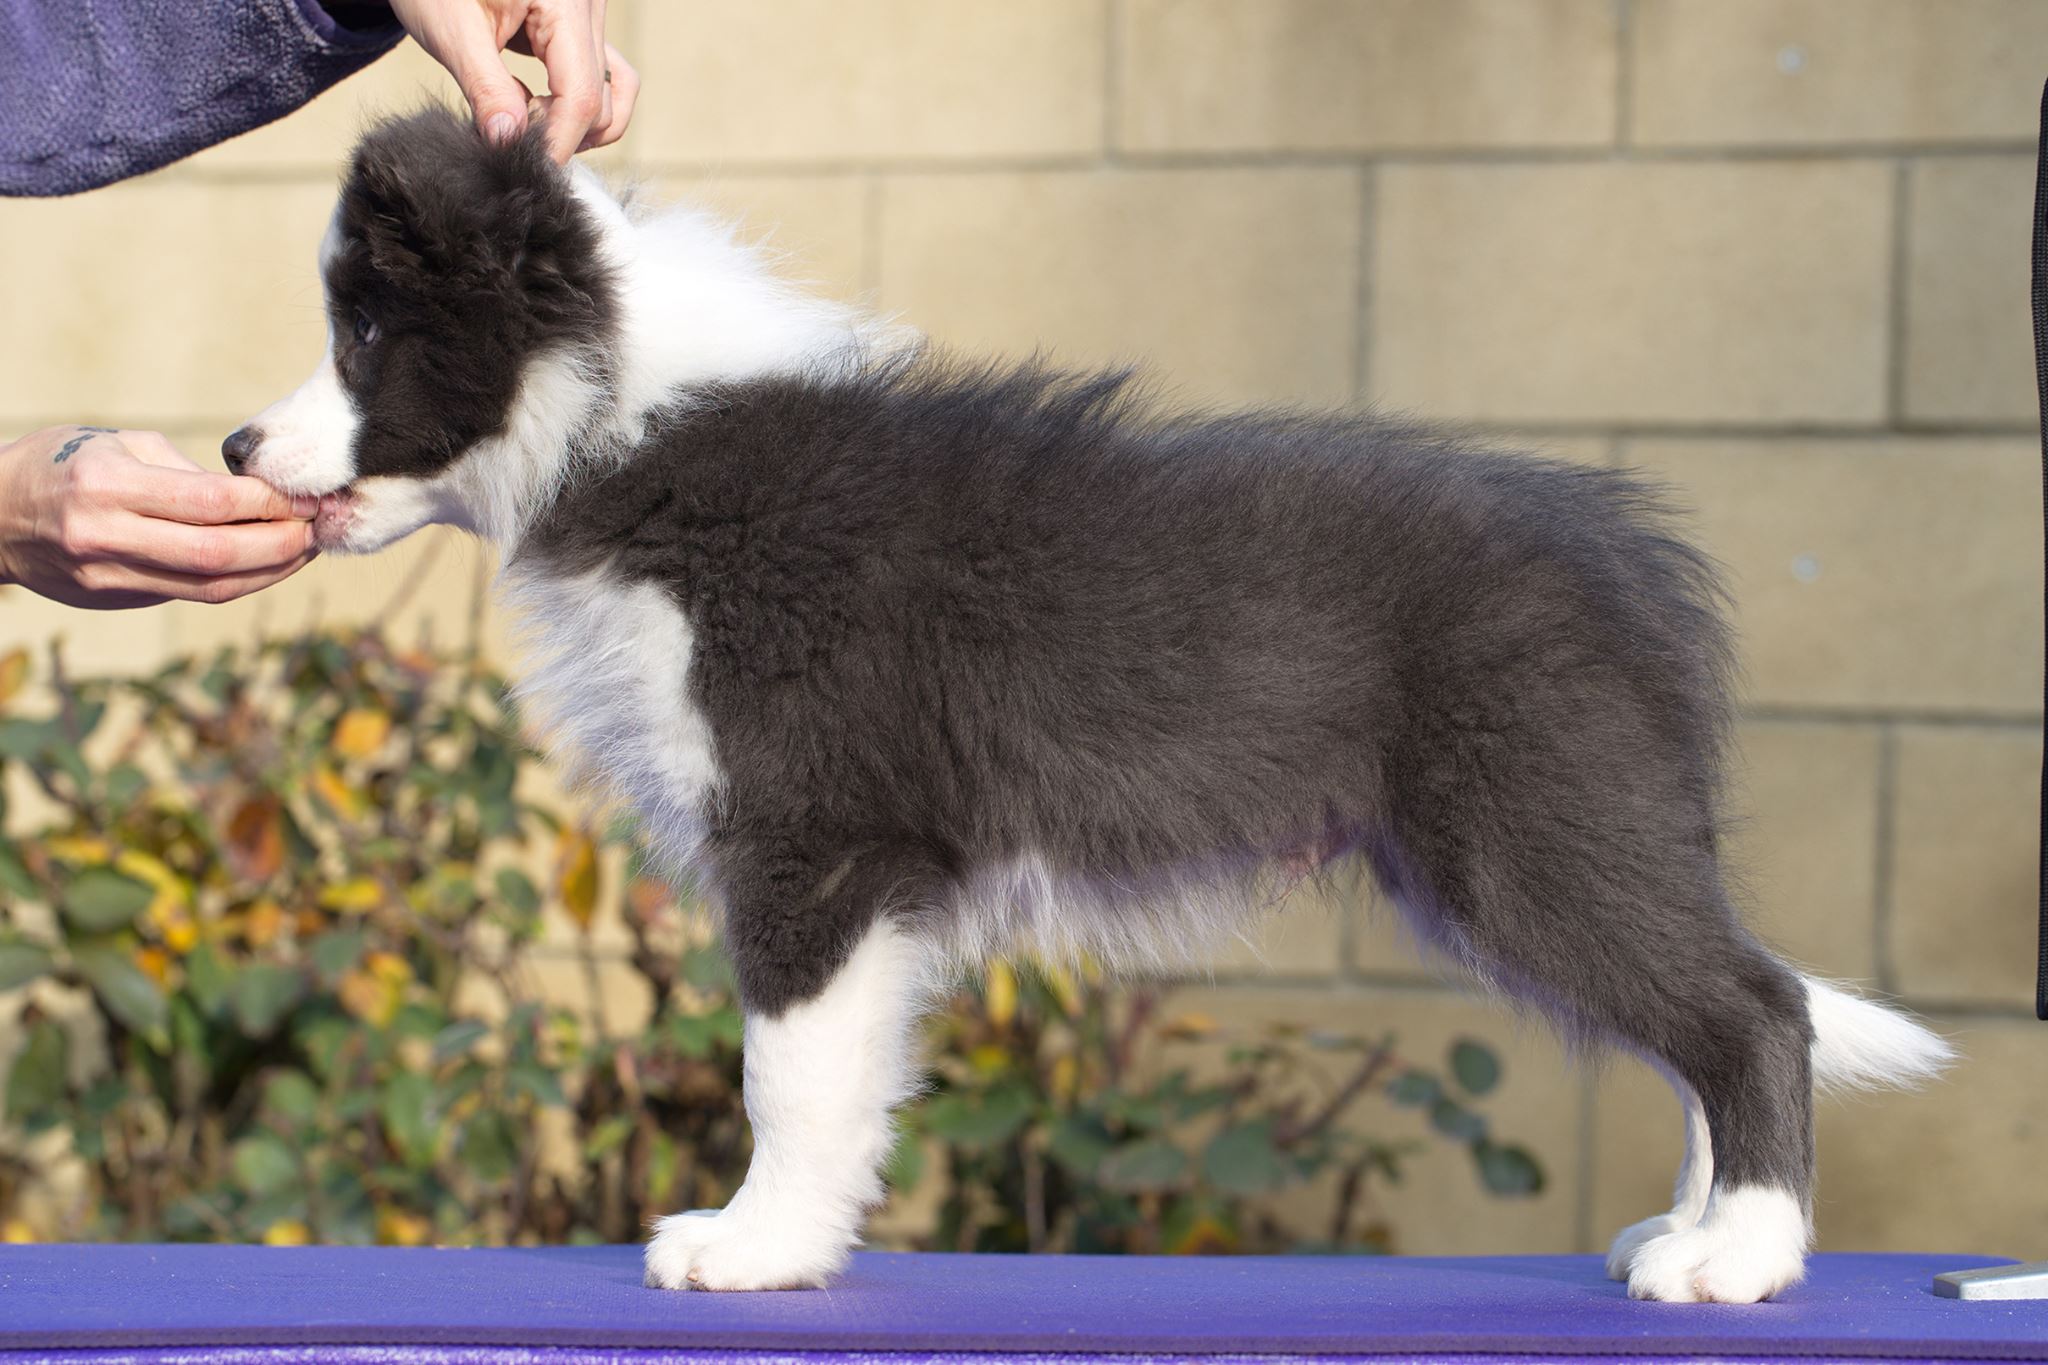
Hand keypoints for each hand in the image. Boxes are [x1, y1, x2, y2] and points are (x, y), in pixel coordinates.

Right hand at [0, 427, 318, 609]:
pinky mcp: (114, 597)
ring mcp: (107, 574)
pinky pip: (189, 594)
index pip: (208, 503)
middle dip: (279, 545)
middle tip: (317, 530)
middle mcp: (106, 534)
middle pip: (216, 553)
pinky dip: (236, 582)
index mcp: (107, 484)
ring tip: (303, 550)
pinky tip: (266, 565)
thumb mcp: (116, 445)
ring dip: (268, 572)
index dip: (266, 504)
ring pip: (209, 586)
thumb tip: (254, 494)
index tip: (303, 496)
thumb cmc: (60, 462)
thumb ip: (183, 471)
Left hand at [386, 0, 639, 161]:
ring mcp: (591, 13)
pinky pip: (605, 74)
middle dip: (560, 132)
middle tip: (508, 133)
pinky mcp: (584, 23)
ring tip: (527, 119)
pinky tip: (536, 104)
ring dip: (578, 123)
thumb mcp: (452, 31)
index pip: (582, 95)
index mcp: (564, 1)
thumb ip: (486, 88)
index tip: (527, 167)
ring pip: (613, 92)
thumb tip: (511, 143)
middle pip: (601, 99)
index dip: (557, 141)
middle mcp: (589, 5)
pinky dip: (579, 101)